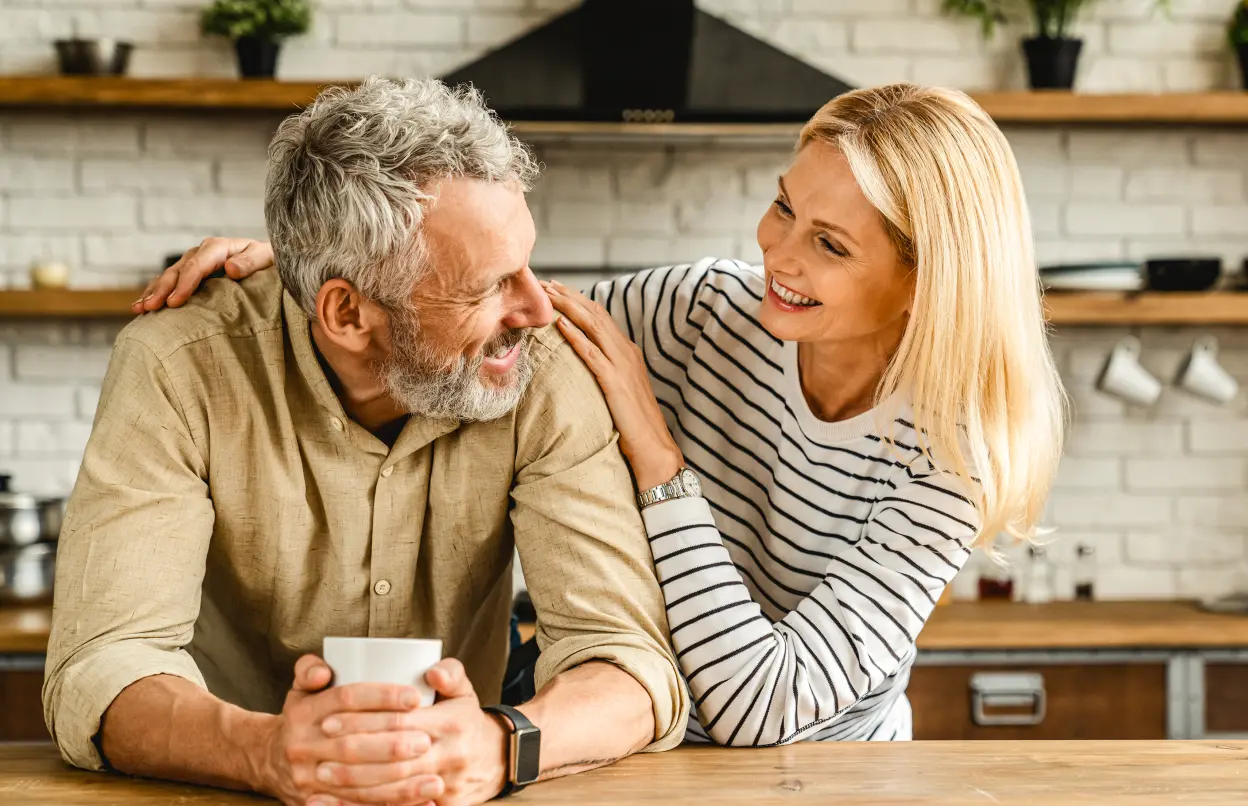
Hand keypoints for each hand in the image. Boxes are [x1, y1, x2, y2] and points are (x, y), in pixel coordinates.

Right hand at [132, 237, 272, 313]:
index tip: (175, 301)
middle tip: (151, 307)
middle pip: (178, 270)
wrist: (269, 259)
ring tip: (140, 308)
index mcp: (219, 247)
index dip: (185, 283)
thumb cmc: (269, 261)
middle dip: (164, 289)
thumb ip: (251, 262)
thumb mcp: (266, 258)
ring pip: (169, 275)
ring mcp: (193, 261)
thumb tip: (230, 268)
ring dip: (154, 291)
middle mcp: (202, 252)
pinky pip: (169, 282)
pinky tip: (142, 306)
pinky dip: (155, 292)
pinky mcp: (190, 272)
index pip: (197, 265)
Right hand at [260, 654, 440, 805]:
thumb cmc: (301, 716)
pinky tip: (421, 803)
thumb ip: (310, 669)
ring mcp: (308, 779)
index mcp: (304, 712)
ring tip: (435, 779)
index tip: (415, 698)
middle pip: (352, 745)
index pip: (345, 699)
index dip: (381, 697)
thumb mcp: (300, 688)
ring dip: (399, 785)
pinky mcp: (317, 803)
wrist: (267, 760)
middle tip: (427, 741)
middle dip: (392, 745)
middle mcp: (302, 746)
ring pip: (357, 783)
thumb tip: (324, 672)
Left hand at [311, 659, 507, 805]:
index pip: (399, 722)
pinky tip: (340, 803)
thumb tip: (432, 670)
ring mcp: (447, 784)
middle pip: (392, 757)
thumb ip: (451, 672)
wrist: (497, 759)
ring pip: (393, 788)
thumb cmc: (467, 720)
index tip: (330, 718)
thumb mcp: (464, 691)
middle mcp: (450, 755)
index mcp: (452, 723)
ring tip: (322, 774)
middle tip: (320, 747)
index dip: (362, 721)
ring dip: (354, 784)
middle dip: (352, 753)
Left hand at [543, 281, 683, 489]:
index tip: (555, 288)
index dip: (577, 299)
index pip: (600, 316)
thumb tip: (584, 360)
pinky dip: (576, 336)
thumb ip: (606, 369)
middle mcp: (626, 352)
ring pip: (593, 326)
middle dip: (569, 295)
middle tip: (545, 282)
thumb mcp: (620, 388)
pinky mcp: (615, 382)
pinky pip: (592, 354)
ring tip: (548, 295)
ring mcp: (622, 366)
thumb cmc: (634, 422)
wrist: (653, 446)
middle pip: (594, 314)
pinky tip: (560, 325)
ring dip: (569, 307)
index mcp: (627, 351)